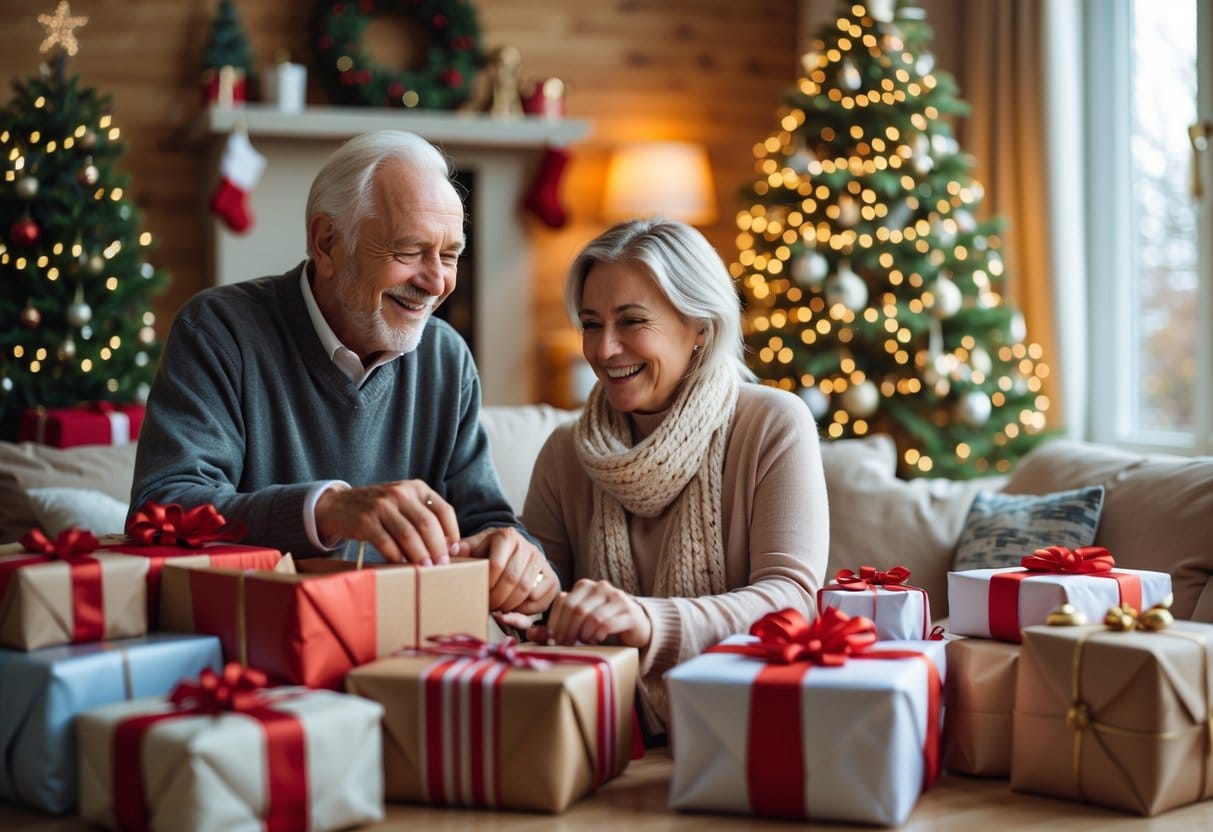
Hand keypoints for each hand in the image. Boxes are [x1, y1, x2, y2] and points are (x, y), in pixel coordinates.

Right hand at [314, 480, 457, 564]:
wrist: (338, 505)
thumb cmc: (379, 509)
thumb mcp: (404, 504)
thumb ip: (424, 518)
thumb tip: (448, 546)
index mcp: (416, 488)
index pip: (444, 510)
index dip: (452, 533)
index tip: (454, 551)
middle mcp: (401, 493)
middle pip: (428, 524)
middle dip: (438, 548)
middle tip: (442, 566)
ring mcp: (382, 506)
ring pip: (409, 534)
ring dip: (419, 555)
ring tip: (426, 570)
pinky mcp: (365, 520)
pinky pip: (386, 543)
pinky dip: (396, 557)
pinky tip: (402, 566)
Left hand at [456, 527, 557, 614]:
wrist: (516, 550)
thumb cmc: (491, 552)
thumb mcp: (476, 547)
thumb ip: (463, 549)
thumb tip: (450, 550)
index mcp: (507, 536)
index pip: (496, 566)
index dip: (486, 585)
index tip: (478, 594)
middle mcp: (527, 546)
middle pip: (512, 580)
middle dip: (497, 599)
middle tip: (487, 607)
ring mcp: (541, 561)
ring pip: (525, 590)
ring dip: (509, 605)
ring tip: (498, 609)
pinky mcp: (551, 576)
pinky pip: (539, 597)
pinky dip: (524, 608)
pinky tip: (513, 609)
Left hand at [528, 578, 651, 648]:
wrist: (636, 624)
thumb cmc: (602, 623)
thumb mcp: (577, 623)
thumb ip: (555, 627)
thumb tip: (529, 633)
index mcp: (584, 586)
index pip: (562, 602)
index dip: (554, 623)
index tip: (553, 640)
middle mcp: (600, 587)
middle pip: (575, 609)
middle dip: (567, 631)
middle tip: (567, 645)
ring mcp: (616, 597)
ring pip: (590, 617)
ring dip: (583, 635)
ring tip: (585, 642)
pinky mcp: (629, 611)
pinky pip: (606, 624)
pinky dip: (597, 635)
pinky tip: (597, 640)